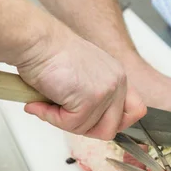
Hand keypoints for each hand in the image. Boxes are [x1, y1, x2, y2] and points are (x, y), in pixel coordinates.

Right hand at [16, 23, 146, 139]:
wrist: (36, 41)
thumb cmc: (49, 53)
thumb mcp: (81, 73)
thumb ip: (90, 95)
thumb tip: (86, 122)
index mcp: (117, 75)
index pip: (134, 111)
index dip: (114, 123)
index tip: (93, 123)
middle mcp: (117, 82)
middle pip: (111, 128)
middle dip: (84, 128)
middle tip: (63, 117)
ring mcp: (106, 91)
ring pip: (87, 129)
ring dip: (62, 121)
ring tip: (45, 103)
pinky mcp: (90, 99)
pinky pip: (70, 125)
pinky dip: (51, 117)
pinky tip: (39, 103)